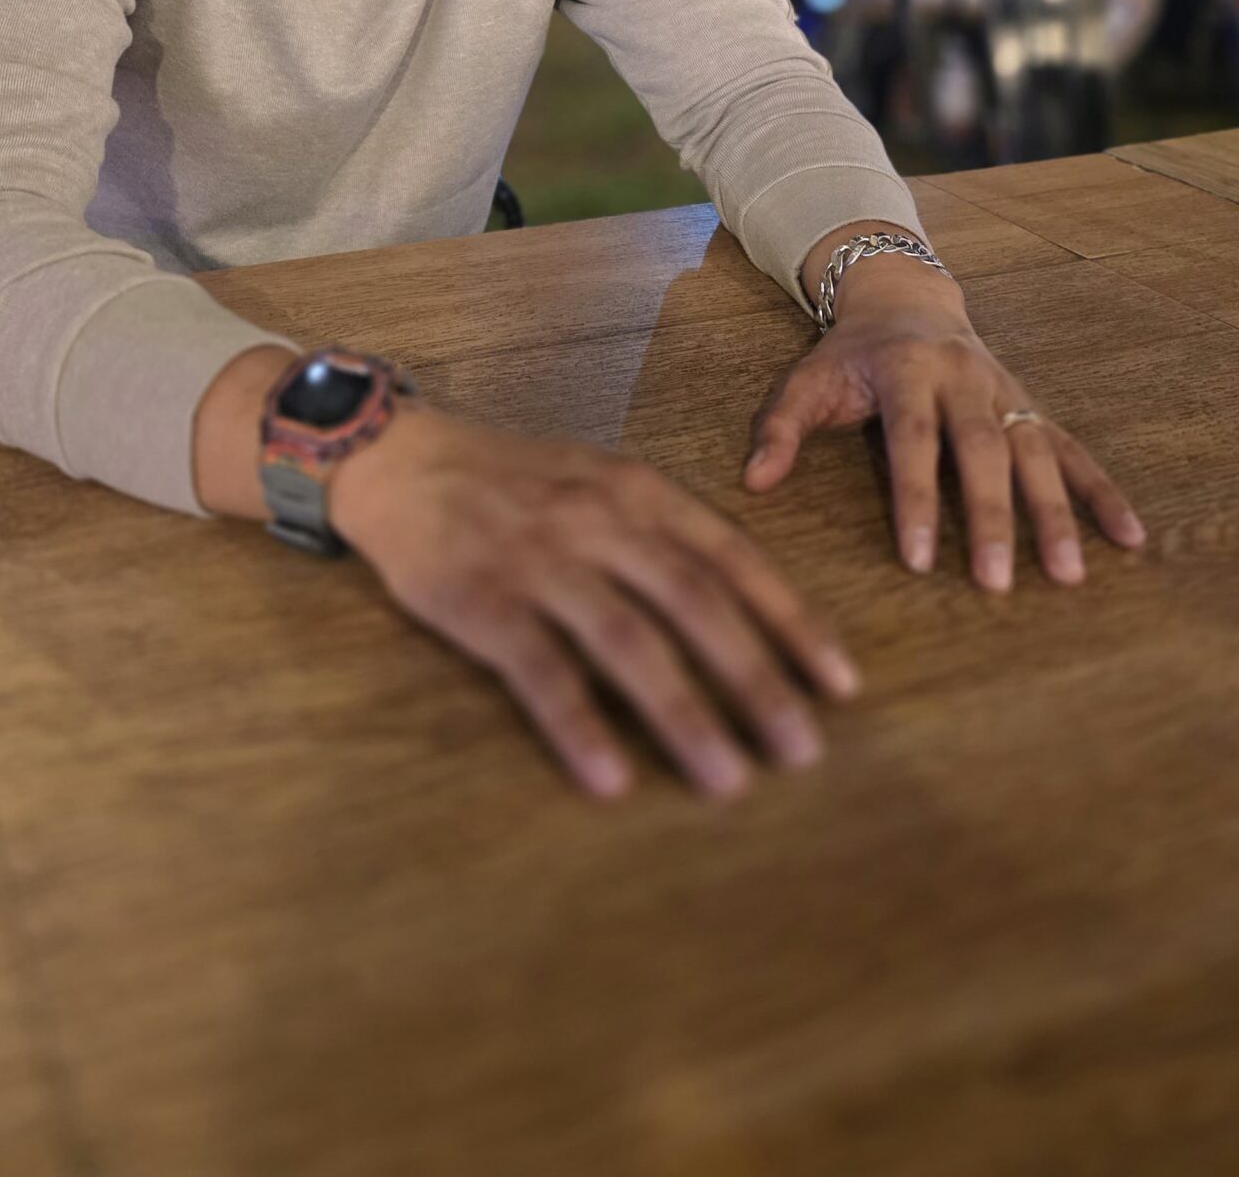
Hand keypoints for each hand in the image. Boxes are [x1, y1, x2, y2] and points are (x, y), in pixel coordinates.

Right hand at [330, 403, 861, 798]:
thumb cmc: (510, 481)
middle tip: (804, 750)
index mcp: (636, 492)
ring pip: (628, 642)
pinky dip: (578, 725)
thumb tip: (739, 609)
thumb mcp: (595, 482)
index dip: (791, 621)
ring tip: (728, 780)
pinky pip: (539, 670)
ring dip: (684, 714)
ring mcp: (539, 559)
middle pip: (695, 604)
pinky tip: (612, 779)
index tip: (841, 682)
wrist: (398, 458)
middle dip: (757, 679)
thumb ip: (658, 534)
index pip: (732, 558)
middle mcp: (598, 521)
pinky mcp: (480, 599)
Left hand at [743, 257, 1146, 589]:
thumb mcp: (806, 379)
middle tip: (995, 583)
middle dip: (992, 518)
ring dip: (1055, 515)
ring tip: (1067, 576)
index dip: (917, 498)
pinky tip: (1127, 538)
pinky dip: (1101, 493)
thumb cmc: (849, 354)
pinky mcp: (1030, 406)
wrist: (903, 297)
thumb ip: (780, 427)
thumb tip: (753, 483)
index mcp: (906, 370)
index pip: (914, 440)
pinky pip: (1071, 450)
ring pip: (1035, 454)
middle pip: (984, 452)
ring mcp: (1005, 392)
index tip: (919, 558)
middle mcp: (965, 379)